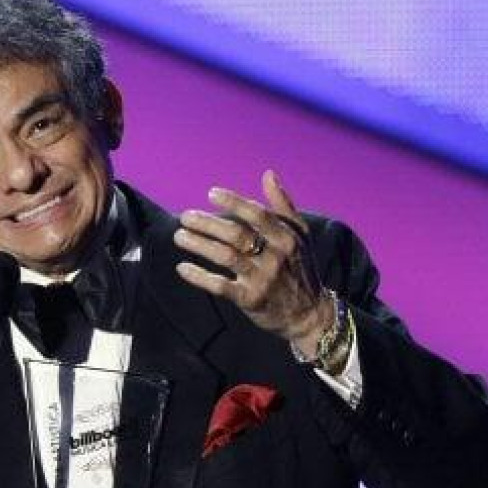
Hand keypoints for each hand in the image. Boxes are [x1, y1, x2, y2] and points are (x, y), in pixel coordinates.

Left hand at [174, 170, 332, 356]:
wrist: (308, 314)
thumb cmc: (300, 268)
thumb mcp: (299, 236)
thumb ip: (283, 205)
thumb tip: (268, 174)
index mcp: (287, 238)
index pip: (257, 215)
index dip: (233, 202)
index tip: (210, 193)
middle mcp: (275, 257)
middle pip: (236, 234)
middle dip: (207, 223)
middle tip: (185, 217)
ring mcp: (262, 279)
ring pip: (225, 257)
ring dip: (199, 245)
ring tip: (179, 236)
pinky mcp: (250, 300)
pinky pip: (220, 286)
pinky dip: (200, 277)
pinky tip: (182, 268)